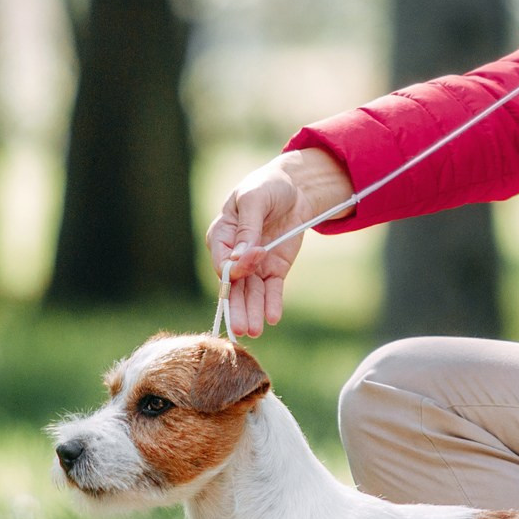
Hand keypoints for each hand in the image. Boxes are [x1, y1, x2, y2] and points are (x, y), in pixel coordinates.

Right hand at [206, 148, 352, 335]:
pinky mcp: (274, 269)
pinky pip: (272, 289)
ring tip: (255, 331)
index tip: (252, 261)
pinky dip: (272, 303)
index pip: (222, 260)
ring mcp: (255, 264)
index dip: (234, 268)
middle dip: (237, 306)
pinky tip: (272, 318)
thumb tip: (240, 256)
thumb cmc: (268, 186)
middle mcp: (235, 255)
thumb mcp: (255, 199)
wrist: (296, 188)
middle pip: (233, 285)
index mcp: (222, 235)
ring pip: (251, 293)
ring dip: (252, 311)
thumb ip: (248, 227)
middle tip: (242, 328)